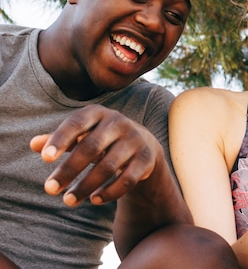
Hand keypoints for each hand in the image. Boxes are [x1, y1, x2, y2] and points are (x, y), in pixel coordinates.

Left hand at [30, 104, 162, 205]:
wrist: (143, 143)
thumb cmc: (101, 138)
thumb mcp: (81, 134)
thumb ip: (59, 139)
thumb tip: (33, 144)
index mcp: (98, 113)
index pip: (77, 123)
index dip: (60, 140)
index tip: (44, 159)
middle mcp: (119, 123)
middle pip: (91, 147)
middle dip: (69, 170)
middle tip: (49, 190)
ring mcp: (135, 140)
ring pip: (109, 166)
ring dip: (86, 185)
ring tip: (68, 201)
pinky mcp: (146, 158)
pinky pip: (128, 179)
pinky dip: (110, 191)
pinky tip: (94, 200)